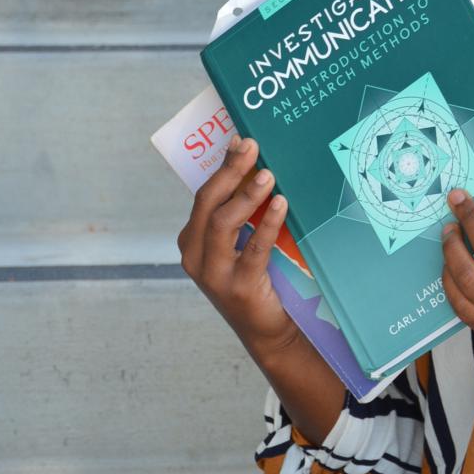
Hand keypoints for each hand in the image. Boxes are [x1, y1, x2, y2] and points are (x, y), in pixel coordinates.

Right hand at [177, 136, 298, 357]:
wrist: (268, 332)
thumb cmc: (259, 281)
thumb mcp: (242, 246)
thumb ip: (240, 216)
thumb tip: (257, 168)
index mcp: (192, 241)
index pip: (204, 196)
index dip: (222, 167)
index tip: (240, 141)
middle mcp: (195, 256)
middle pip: (208, 203)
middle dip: (230, 171)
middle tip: (253, 146)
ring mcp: (214, 274)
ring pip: (223, 223)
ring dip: (246, 195)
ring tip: (269, 174)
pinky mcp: (239, 288)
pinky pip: (252, 249)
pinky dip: (266, 224)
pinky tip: (281, 206)